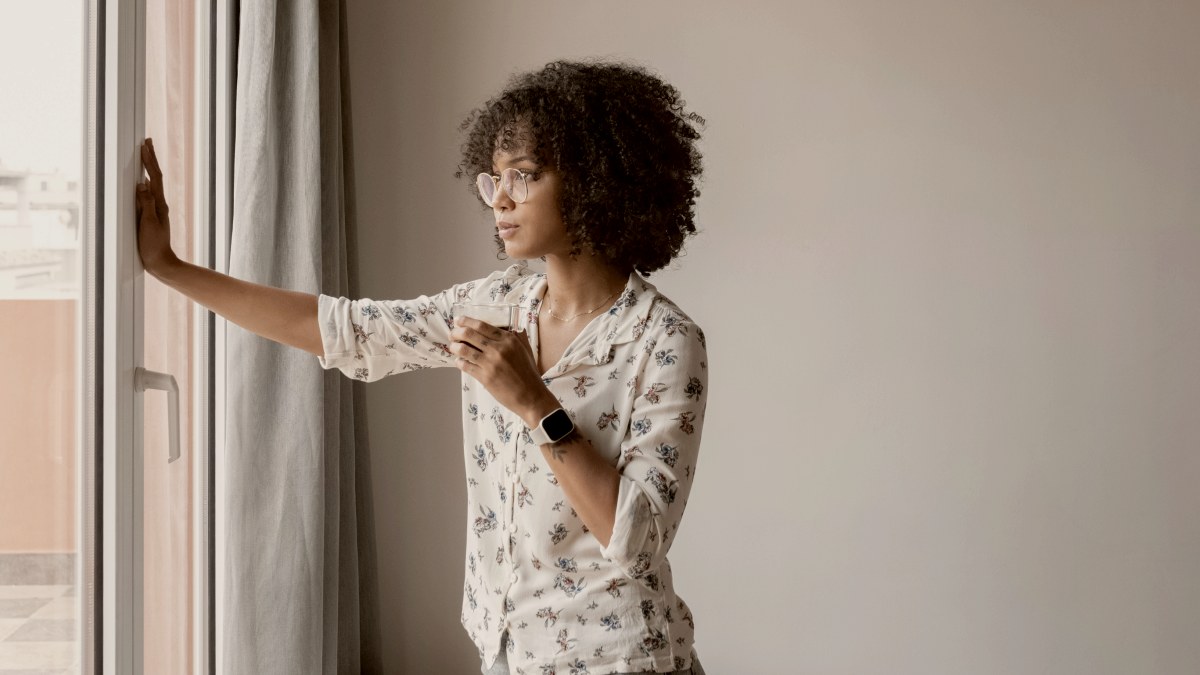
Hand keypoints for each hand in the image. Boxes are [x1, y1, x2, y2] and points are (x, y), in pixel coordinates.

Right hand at [135, 138, 179, 275]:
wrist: (160, 263)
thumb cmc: (153, 246)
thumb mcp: (147, 224)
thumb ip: (145, 204)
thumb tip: (142, 183)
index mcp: (159, 204)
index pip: (154, 177)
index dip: (150, 161)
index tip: (145, 145)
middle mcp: (159, 204)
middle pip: (155, 177)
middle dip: (151, 159)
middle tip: (147, 142)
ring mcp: (155, 210)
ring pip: (152, 183)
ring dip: (149, 168)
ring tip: (145, 155)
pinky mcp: (150, 216)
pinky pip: (148, 194)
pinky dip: (146, 182)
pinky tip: (142, 181)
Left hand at [450, 316, 557, 425]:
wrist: (530, 396)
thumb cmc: (529, 373)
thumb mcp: (526, 349)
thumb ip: (517, 335)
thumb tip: (509, 324)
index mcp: (508, 339)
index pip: (482, 325)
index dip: (466, 321)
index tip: (459, 320)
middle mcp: (498, 349)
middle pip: (469, 334)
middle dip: (456, 332)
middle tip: (452, 334)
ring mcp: (490, 363)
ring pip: (463, 350)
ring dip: (454, 347)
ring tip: (453, 347)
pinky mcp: (485, 378)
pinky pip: (465, 366)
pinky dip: (459, 362)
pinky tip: (459, 361)